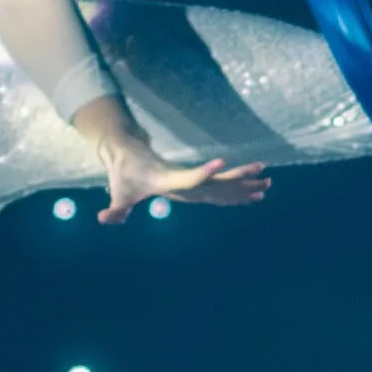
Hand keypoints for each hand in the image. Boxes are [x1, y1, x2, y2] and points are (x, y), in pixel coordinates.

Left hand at [68, 98, 269, 221]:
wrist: (127, 151)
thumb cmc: (123, 174)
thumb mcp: (118, 194)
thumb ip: (114, 210)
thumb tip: (103, 219)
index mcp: (168, 181)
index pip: (188, 179)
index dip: (203, 174)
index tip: (220, 164)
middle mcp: (184, 180)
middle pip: (216, 183)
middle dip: (240, 183)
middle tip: (265, 184)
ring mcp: (191, 180)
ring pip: (223, 183)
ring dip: (245, 183)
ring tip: (268, 182)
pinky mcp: (193, 180)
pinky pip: (219, 185)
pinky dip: (236, 188)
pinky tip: (254, 188)